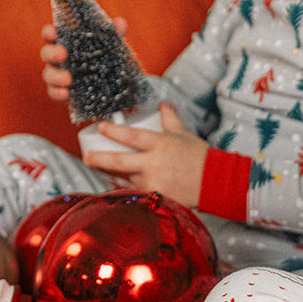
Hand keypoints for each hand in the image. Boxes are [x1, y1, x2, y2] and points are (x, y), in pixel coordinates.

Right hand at [40, 17, 127, 104]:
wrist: (109, 86)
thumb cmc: (102, 58)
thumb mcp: (110, 45)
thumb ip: (114, 34)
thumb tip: (119, 23)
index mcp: (66, 42)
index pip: (51, 34)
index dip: (49, 32)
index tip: (53, 32)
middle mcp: (58, 58)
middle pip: (46, 53)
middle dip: (51, 53)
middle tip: (62, 54)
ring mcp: (58, 74)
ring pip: (48, 74)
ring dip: (55, 76)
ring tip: (68, 79)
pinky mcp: (61, 91)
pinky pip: (54, 92)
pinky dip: (58, 93)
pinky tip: (65, 93)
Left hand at [81, 102, 208, 207]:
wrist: (215, 182)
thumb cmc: (201, 157)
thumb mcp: (184, 134)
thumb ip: (170, 119)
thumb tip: (163, 104)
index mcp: (161, 145)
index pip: (131, 136)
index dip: (113, 131)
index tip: (101, 127)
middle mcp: (154, 163)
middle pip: (119, 161)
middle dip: (99, 159)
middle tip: (86, 157)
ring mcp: (153, 182)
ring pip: (124, 178)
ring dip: (109, 174)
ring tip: (99, 169)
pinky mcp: (155, 197)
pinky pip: (134, 192)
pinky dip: (123, 187)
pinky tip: (116, 184)